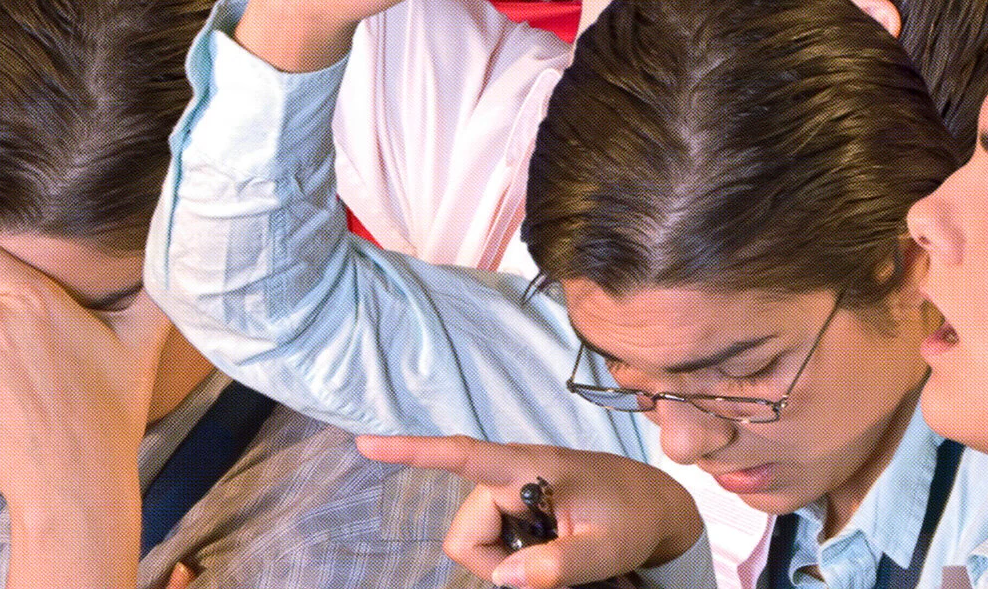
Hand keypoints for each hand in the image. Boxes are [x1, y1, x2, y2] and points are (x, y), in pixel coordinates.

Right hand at [357, 434, 702, 588]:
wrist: (652, 502)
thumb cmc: (633, 517)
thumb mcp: (607, 549)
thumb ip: (559, 565)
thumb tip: (504, 579)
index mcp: (528, 468)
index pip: (462, 455)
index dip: (413, 451)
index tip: (366, 444)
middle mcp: (510, 472)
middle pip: (467, 534)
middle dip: (497, 564)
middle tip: (549, 568)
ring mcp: (510, 489)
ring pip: (476, 543)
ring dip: (507, 560)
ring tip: (555, 552)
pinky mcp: (514, 503)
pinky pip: (491, 542)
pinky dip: (512, 555)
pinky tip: (547, 547)